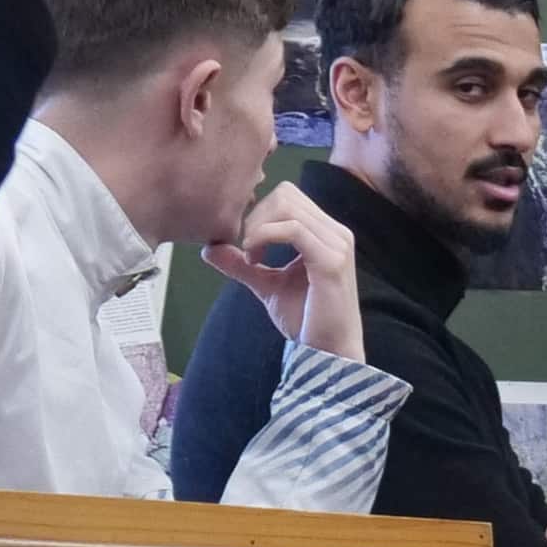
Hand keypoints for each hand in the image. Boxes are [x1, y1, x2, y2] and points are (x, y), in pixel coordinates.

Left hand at [212, 181, 373, 362]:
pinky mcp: (332, 261)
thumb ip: (242, 264)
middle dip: (255, 217)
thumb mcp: (267, 285)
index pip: (287, 196)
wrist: (328, 352)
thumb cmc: (306, 319)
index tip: (248, 246)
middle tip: (247, 251)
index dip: (259, 213)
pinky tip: (255, 258)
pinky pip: (292, 229)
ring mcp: (337, 244)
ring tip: (251, 257)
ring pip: (287, 206)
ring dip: (258, 227)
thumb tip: (208, 247)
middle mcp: (336, 232)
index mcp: (326, 233)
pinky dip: (264, 237)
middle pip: (285, 194)